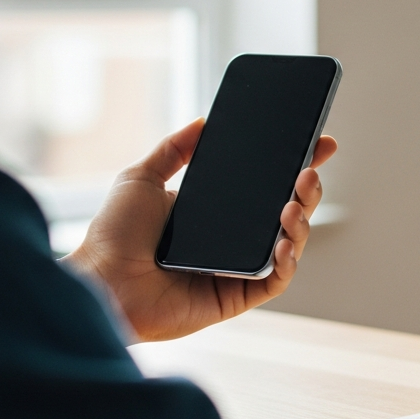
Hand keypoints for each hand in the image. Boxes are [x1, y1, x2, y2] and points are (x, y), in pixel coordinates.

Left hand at [64, 118, 338, 341]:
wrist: (101, 281)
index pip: (265, 186)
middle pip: (286, 212)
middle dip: (307, 191)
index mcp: (215, 212)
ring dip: (301, 222)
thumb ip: (173, 149)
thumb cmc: (112, 236)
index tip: (318, 143)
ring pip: (289, 244)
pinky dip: (287, 261)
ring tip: (293, 203)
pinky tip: (283, 243)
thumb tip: (203, 121)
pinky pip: (276, 279)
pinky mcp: (236, 297)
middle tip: (308, 171)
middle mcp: (231, 240)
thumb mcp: (141, 177)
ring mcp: (236, 269)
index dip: (296, 165)